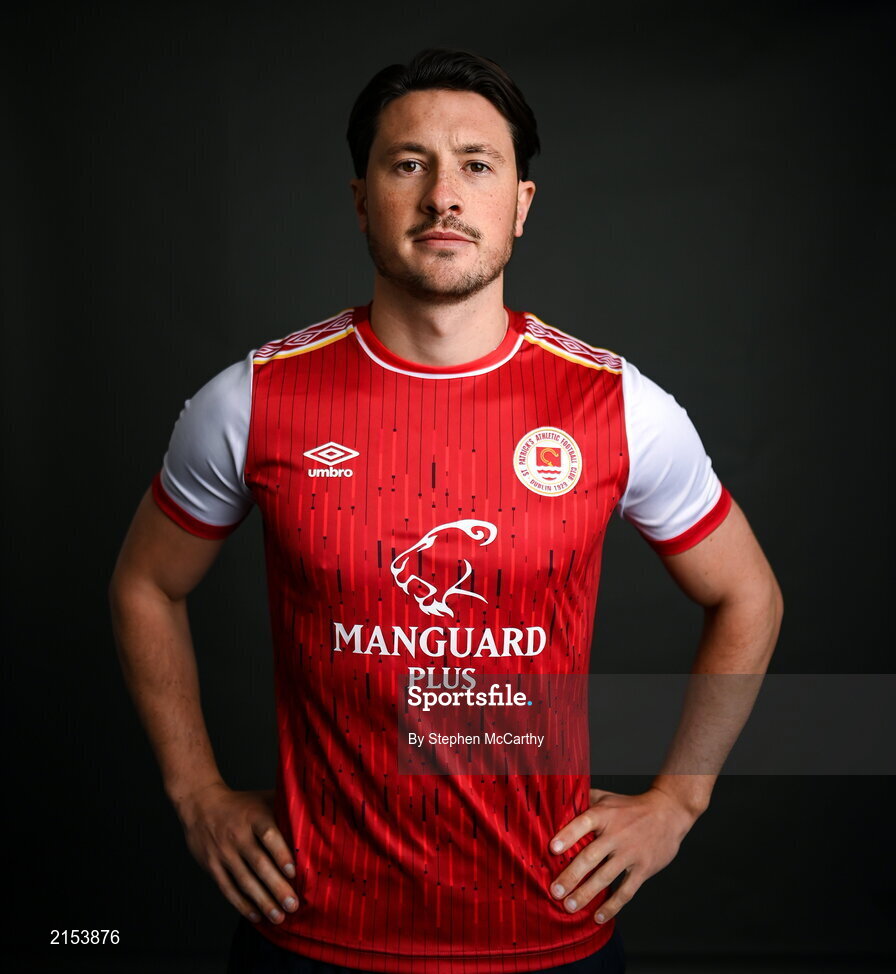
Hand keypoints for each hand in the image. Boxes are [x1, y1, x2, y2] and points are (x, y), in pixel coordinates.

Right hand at [175, 782, 297, 923]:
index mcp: (254, 816)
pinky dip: (242, 904)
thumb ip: (285, 808)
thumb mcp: (262, 798)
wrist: (201, 805)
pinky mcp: (212, 866)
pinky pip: (228, 888)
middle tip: (293, 904)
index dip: (280, 853)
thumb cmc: (241, 804)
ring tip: (278, 917)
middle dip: (276, 887)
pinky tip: (256, 916)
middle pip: (258, 864)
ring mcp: (224, 852)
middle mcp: (238, 835)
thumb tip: (316, 817)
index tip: (293, 872)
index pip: (268, 834)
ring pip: (244, 880)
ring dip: (262, 901)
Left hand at [548, 786, 698, 923]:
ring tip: (570, 907)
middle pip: (591, 856)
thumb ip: (583, 800)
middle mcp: (616, 834)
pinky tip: (598, 917)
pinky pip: (626, 891)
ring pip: (605, 877)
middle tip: (555, 891)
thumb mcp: (607, 798)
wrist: (668, 813)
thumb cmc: (630, 807)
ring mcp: (630, 853)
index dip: (567, 835)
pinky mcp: (643, 868)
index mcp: (604, 814)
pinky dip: (612, 906)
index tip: (552, 849)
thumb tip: (557, 803)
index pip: (583, 823)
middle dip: (571, 875)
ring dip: (586, 894)